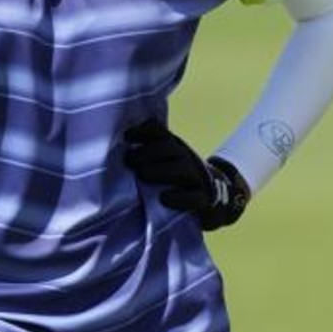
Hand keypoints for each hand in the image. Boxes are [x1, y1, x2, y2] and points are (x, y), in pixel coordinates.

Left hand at [124, 119, 250, 230]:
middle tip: (129, 161)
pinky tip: (163, 198)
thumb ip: (146, 154)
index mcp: (175, 148)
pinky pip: (194, 197)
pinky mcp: (203, 200)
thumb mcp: (165, 162)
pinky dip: (178, 197)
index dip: (143, 131)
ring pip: (182, 169)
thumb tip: (118, 149)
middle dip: (148, 152)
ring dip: (160, 171)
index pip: (160, 132)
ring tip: (142, 176)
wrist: (215, 200)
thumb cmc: (177, 181)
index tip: (126, 137)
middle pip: (170, 149)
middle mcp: (187, 159)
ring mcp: (197, 179)